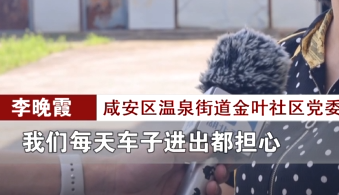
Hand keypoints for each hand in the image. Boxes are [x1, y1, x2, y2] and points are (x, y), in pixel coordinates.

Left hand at [86, 153, 228, 194]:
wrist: (106, 187)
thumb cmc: (133, 163)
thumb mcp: (166, 151)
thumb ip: (191, 150)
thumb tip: (212, 148)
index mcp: (178, 150)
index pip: (205, 149)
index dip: (219, 151)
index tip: (232, 154)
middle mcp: (179, 168)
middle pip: (208, 171)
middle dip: (219, 171)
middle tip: (222, 173)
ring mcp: (176, 186)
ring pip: (202, 188)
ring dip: (213, 187)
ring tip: (213, 186)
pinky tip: (206, 193)